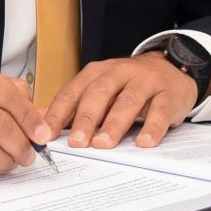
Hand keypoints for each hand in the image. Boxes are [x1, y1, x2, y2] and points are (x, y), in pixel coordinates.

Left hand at [47, 53, 197, 149]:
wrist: (172, 67)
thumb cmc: (129, 84)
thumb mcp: (100, 88)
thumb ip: (73, 104)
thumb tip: (39, 119)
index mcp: (97, 73)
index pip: (73, 93)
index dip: (58, 114)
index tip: (46, 135)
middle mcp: (119, 73)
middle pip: (99, 94)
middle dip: (85, 119)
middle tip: (76, 142)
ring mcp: (145, 82)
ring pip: (128, 101)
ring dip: (114, 124)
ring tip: (104, 144)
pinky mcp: (168, 94)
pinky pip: (160, 110)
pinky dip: (152, 127)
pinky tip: (145, 142)